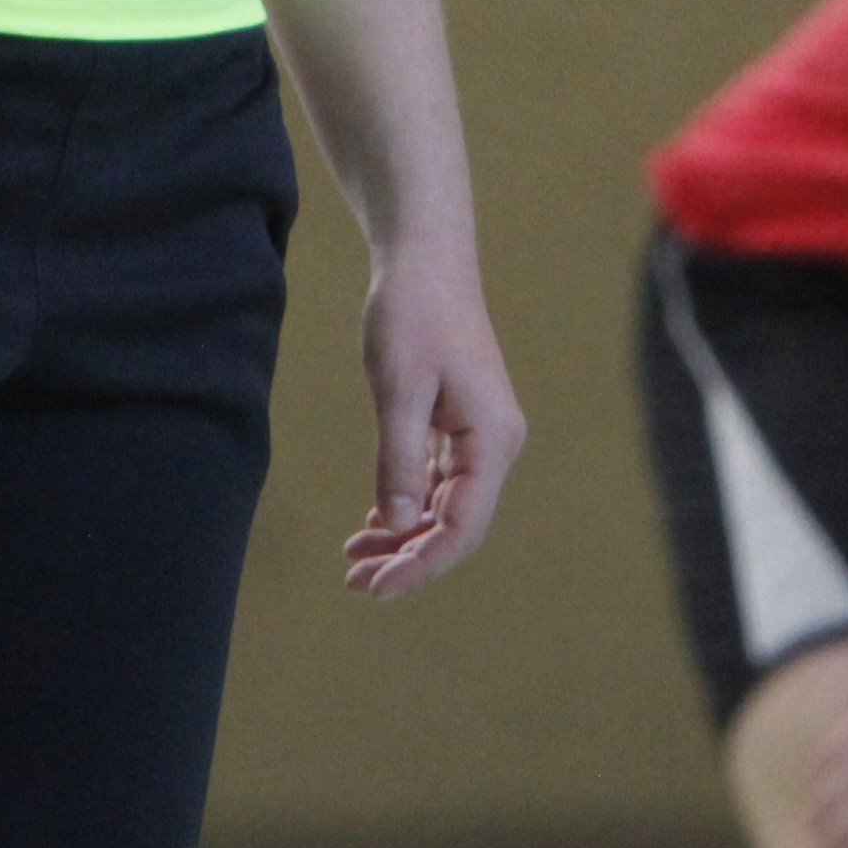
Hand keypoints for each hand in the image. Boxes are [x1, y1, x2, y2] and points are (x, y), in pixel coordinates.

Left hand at [342, 253, 524, 597]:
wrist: (425, 259)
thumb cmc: (413, 314)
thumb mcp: (399, 389)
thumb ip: (400, 459)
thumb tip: (400, 525)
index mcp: (492, 440)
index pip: (462, 528)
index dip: (420, 566)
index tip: (372, 588)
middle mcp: (494, 444)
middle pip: (457, 526)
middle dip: (408, 559)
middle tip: (353, 581)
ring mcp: (479, 435)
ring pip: (446, 507)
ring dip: (405, 537)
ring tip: (355, 559)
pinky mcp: (459, 424)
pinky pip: (439, 483)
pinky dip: (408, 506)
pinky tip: (375, 522)